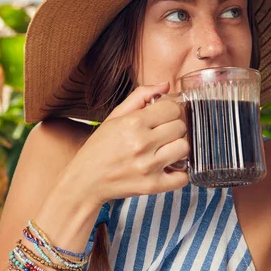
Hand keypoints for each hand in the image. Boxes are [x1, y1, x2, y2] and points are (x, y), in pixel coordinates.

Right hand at [70, 83, 189, 204]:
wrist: (85, 181)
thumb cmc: (100, 147)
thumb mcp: (115, 116)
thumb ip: (140, 96)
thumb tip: (165, 85)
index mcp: (133, 123)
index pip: (173, 108)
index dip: (171, 110)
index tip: (164, 116)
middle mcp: (142, 143)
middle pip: (180, 127)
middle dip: (174, 128)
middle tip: (162, 134)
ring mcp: (149, 166)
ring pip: (184, 148)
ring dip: (177, 148)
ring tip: (164, 150)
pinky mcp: (152, 186)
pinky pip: (183, 177)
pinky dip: (180, 173)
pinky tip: (167, 167)